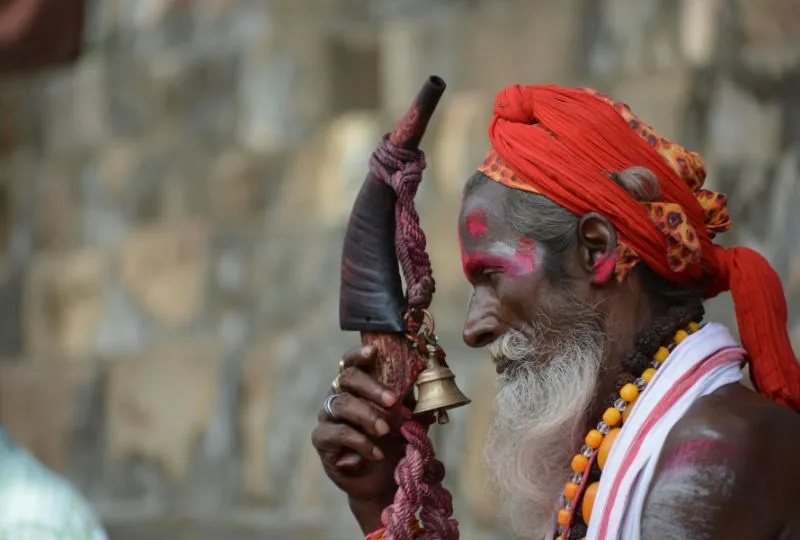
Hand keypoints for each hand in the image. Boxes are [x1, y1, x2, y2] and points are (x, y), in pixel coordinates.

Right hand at [311, 346, 406, 519]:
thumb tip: (426, 382)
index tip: (374, 351)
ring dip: (367, 416)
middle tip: (392, 401)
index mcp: (357, 385)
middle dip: (371, 387)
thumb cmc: (393, 442)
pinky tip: (377, 453)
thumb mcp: (407, 420)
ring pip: (342, 404)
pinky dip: (360, 442)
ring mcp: (327, 415)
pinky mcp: (322, 438)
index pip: (352, 362)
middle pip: (347, 378)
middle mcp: (338, 395)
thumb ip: (411, 401)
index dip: (360, 354)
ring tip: (385, 431)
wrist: (382, 480)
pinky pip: (338, 433)